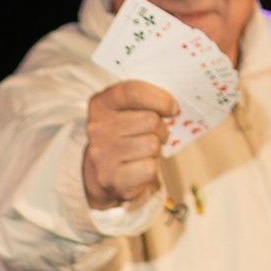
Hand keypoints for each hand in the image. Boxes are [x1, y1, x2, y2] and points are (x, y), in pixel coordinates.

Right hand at [82, 80, 178, 211]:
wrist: (106, 175)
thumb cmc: (125, 138)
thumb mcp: (128, 112)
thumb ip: (145, 101)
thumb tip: (173, 107)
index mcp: (100, 105)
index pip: (132, 92)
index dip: (159, 98)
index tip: (172, 108)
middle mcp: (97, 129)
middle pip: (150, 120)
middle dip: (160, 129)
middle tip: (153, 136)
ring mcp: (102, 155)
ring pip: (152, 144)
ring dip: (155, 151)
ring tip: (143, 153)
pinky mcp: (111, 178)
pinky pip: (149, 167)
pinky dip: (151, 169)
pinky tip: (139, 170)